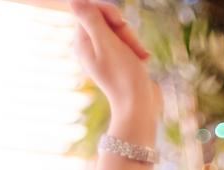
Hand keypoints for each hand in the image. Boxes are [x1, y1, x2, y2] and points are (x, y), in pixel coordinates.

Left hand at [71, 0, 157, 133]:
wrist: (139, 106)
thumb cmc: (123, 75)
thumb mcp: (107, 43)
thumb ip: (90, 19)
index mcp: (81, 42)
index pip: (91, 9)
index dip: (108, 11)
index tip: (120, 22)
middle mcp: (89, 47)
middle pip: (106, 19)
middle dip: (123, 28)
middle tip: (130, 44)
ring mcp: (104, 54)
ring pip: (119, 30)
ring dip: (132, 39)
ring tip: (139, 56)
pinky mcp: (118, 59)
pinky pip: (126, 42)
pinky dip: (135, 48)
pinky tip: (142, 59)